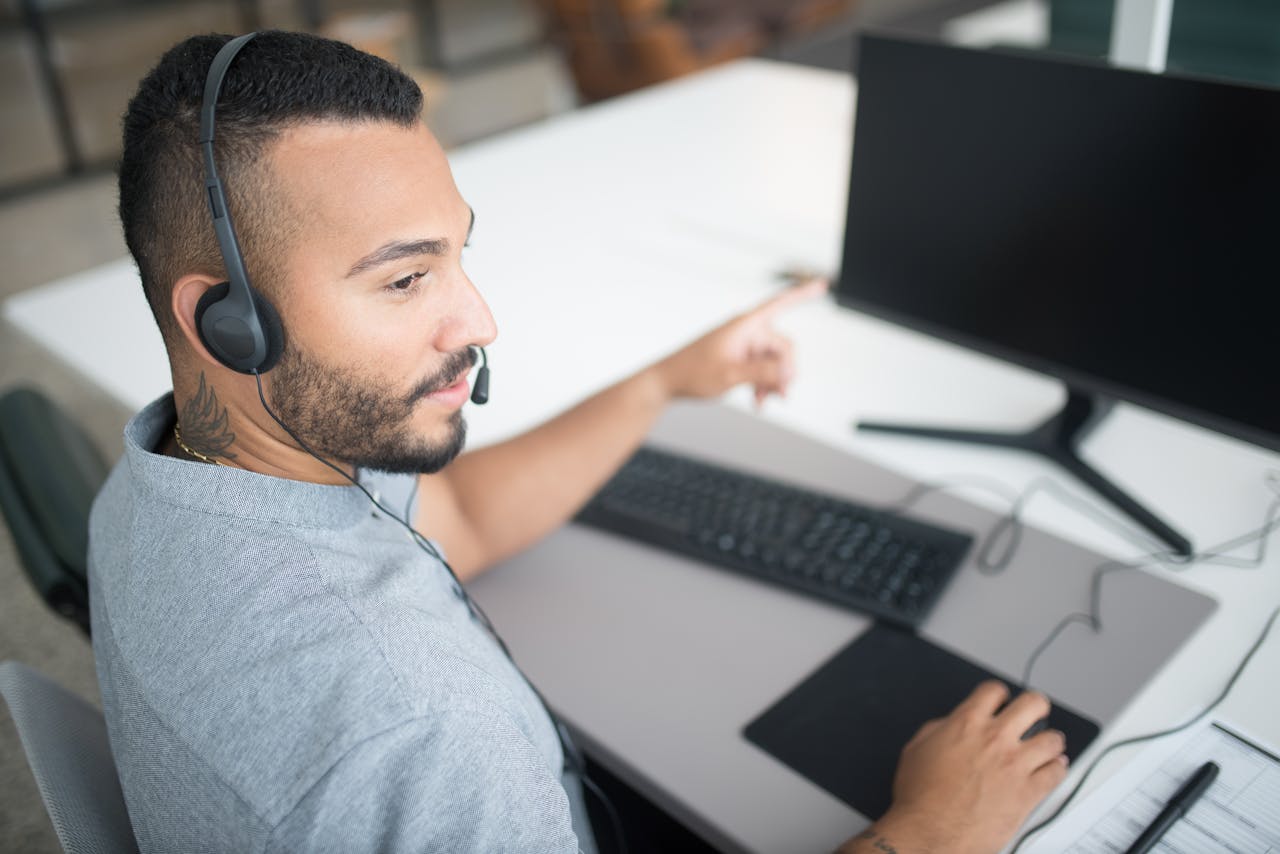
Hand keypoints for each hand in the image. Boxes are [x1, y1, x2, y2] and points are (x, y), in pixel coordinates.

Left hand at [652, 278, 827, 407]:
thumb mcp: (730, 375)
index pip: (780, 303)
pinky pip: (762, 368)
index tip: (822, 285)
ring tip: (763, 401)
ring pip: (774, 362)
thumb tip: (788, 372)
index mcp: (744, 326)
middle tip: (780, 396)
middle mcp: (747, 332)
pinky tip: (758, 400)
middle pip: (783, 347)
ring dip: (773, 381)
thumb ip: (762, 372)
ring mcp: (743, 345)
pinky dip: (763, 383)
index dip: (802, 294)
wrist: (667, 382)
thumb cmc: (692, 373)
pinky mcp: (739, 358)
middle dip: (785, 372)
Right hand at [840, 681, 1068, 853]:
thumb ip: (939, 730)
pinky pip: (1056, 773)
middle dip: (1036, 706)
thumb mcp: (916, 750)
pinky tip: (1053, 769)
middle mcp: (995, 739)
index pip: (994, 691)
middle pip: (1033, 704)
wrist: (931, 833)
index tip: (1002, 700)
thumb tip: (950, 725)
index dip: (1000, 694)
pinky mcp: (1028, 792)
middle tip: (1035, 713)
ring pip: (1052, 739)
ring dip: (1051, 741)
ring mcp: (1015, 765)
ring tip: (1048, 745)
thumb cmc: (921, 797)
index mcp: (966, 724)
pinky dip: (1058, 769)